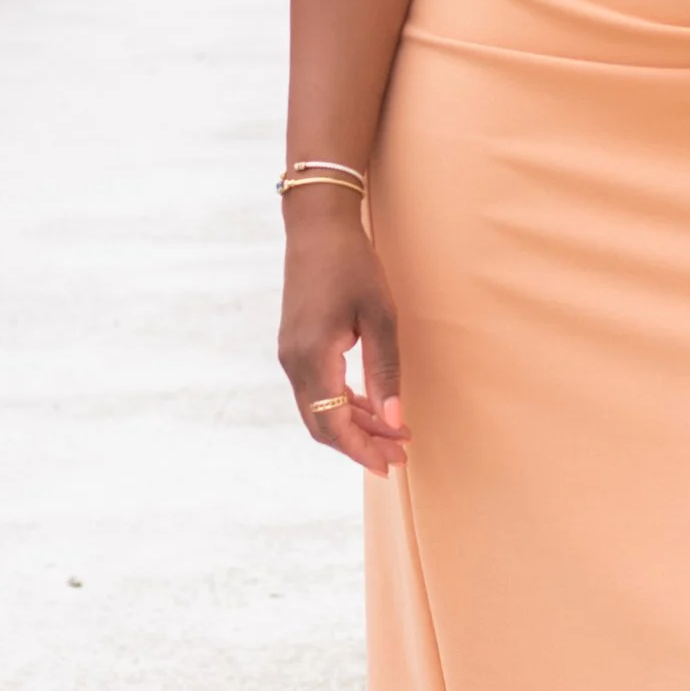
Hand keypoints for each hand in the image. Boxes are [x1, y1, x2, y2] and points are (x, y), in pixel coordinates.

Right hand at [277, 195, 407, 465]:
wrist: (317, 226)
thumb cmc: (353, 265)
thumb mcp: (380, 316)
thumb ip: (385, 371)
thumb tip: (394, 420)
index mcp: (312, 358)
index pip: (333, 424)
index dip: (362, 449)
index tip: (391, 464)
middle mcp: (293, 362)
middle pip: (322, 424)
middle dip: (360, 443)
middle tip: (399, 453)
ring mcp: (289, 354)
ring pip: (318, 408)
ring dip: (353, 424)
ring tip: (393, 431)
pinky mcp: (294, 345)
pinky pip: (316, 389)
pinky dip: (343, 403)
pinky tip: (372, 405)